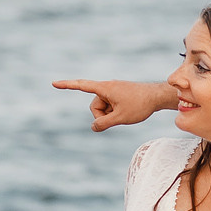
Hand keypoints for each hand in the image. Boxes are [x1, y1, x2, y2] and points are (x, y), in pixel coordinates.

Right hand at [52, 79, 174, 131]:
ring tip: (125, 113)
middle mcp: (107, 87)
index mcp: (105, 89)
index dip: (67, 86)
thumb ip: (104, 124)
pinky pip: (110, 106)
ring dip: (110, 114)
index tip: (54, 83)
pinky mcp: (118, 94)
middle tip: (118, 116)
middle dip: (102, 115)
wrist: (157, 97)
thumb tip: (93, 127)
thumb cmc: (140, 105)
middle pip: (94, 106)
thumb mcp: (120, 118)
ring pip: (103, 108)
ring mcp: (113, 91)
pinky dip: (115, 112)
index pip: (82, 86)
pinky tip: (128, 111)